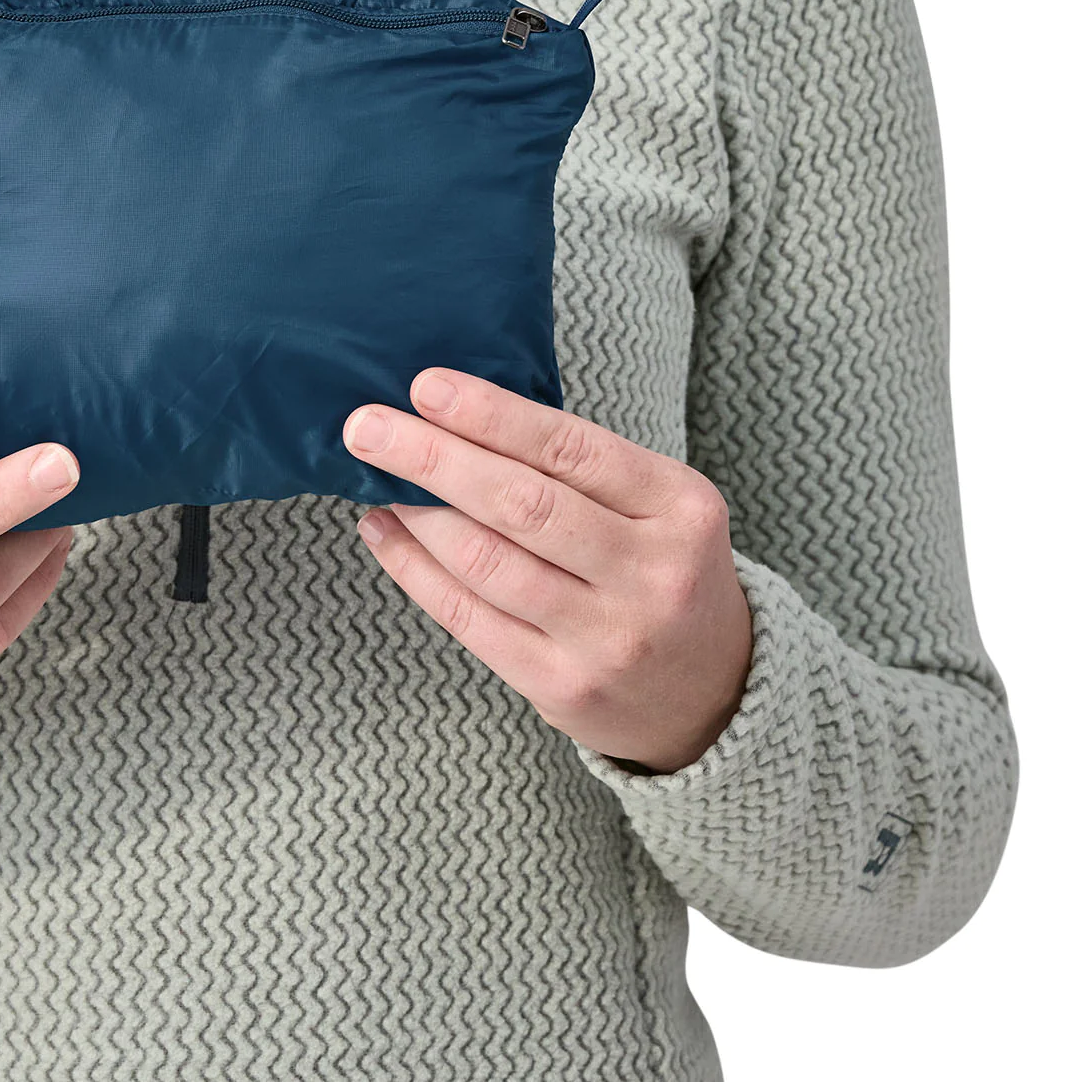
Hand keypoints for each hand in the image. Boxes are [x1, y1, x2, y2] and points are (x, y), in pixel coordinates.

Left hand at [342, 367, 752, 774]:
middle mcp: (650, 573)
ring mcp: (607, 637)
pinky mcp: (562, 687)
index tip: (426, 387)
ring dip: (416, 513)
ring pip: (487, 562)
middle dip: (433, 458)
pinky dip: (413, 568)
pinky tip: (384, 531)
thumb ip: (576, 466)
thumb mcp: (657, 506)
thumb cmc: (659, 570)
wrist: (714, 694)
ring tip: (372, 475)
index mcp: (680, 508)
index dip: (491, 416)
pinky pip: (468, 618)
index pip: (571, 449)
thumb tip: (454, 414)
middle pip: (522, 504)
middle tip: (367, 427)